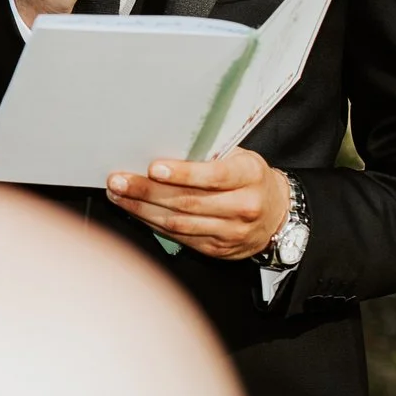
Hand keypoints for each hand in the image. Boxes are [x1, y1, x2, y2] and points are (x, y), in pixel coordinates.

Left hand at [106, 150, 290, 261]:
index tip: (154, 167)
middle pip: (189, 201)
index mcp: (251, 176)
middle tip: (118, 180)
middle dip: (147, 191)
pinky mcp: (217, 249)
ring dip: (142, 209)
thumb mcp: (240, 158)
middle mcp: (244, 206)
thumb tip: (163, 146)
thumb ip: (209, 154)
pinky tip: (135, 212)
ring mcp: (231, 232)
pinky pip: (179, 237)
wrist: (277, 215)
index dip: (183, 173)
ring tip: (118, 195)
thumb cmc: (250, 178)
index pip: (215, 175)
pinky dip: (153, 224)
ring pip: (179, 223)